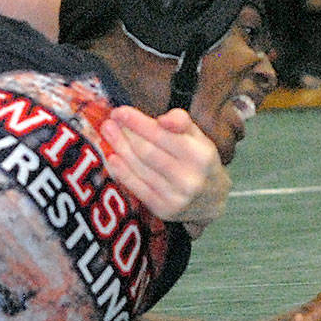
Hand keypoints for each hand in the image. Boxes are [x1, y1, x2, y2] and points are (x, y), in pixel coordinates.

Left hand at [100, 106, 227, 231]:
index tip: (119, 111)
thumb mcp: (199, 138)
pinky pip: (137, 188)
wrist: (213, 200)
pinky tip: (112, 158)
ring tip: (107, 133)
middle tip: (109, 122)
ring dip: (119, 148)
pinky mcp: (163, 209)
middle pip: (147, 151)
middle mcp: (190, 177)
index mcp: (201, 155)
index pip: (162, 135)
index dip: (138, 123)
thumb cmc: (199, 161)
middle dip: (125, 135)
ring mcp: (176, 196)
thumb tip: (163, 119)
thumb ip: (182, 122)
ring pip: (139, 168)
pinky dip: (122, 172)